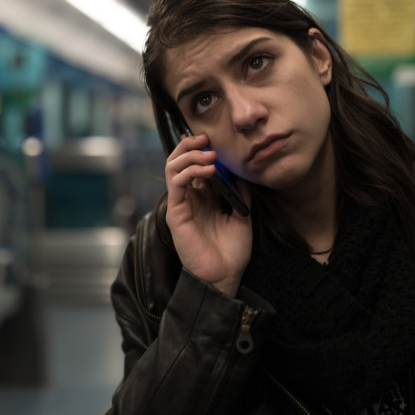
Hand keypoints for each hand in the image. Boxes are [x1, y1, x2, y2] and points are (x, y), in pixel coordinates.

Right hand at [165, 134, 252, 295]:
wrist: (225, 276)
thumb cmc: (232, 251)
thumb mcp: (242, 215)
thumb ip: (239, 193)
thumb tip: (241, 171)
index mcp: (202, 197)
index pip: (193, 165)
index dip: (199, 148)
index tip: (213, 139)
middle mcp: (189, 198)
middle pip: (178, 161)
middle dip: (190, 145)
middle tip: (206, 139)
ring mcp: (181, 204)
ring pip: (172, 167)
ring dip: (189, 156)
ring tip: (209, 155)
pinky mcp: (175, 213)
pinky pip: (175, 184)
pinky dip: (189, 171)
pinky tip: (207, 171)